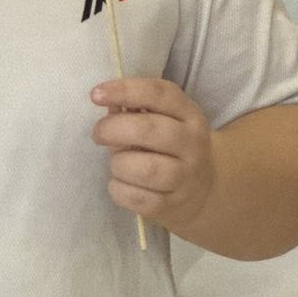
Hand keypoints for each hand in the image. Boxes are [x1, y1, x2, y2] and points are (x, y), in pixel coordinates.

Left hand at [92, 77, 216, 231]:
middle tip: (99, 134)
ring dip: (119, 164)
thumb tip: (105, 101)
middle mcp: (193, 144)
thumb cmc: (169, 147)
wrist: (202, 190)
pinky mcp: (173, 205)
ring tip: (117, 163)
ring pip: (145, 168)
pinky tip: (120, 183)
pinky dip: (119, 189)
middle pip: (149, 130)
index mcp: (189, 115)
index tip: (95, 94)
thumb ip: (134, 109)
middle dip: (113, 129)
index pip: (159, 93)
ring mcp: (186, 177)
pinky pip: (138, 198)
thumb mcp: (163, 120)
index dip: (124, 90)